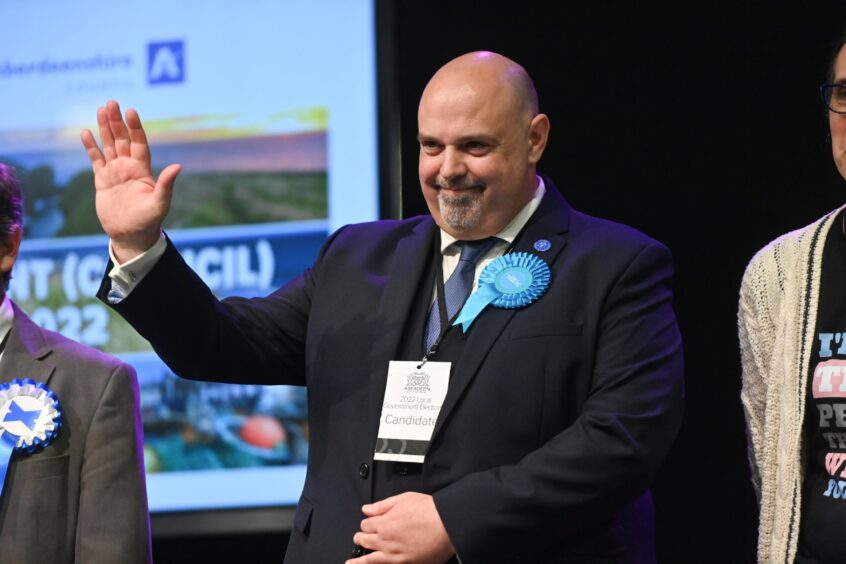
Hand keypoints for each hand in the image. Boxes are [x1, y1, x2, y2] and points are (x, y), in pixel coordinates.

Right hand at [81, 100, 180, 262]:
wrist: (131, 235)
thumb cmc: (149, 221)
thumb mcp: (159, 203)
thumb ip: (166, 185)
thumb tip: (178, 167)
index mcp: (142, 170)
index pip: (139, 143)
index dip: (135, 127)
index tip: (131, 111)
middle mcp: (129, 167)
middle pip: (123, 139)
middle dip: (117, 122)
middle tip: (111, 102)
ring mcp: (115, 172)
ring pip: (109, 145)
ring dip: (105, 129)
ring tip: (101, 110)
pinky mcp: (102, 180)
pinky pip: (96, 159)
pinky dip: (91, 147)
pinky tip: (86, 133)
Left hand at [347, 492, 454, 563]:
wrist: (447, 525)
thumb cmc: (429, 511)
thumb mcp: (403, 499)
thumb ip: (382, 505)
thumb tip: (367, 509)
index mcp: (384, 524)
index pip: (365, 525)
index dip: (367, 523)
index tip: (369, 523)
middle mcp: (386, 541)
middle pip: (365, 541)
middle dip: (360, 538)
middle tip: (358, 539)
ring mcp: (395, 555)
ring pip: (370, 559)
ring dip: (359, 560)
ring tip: (350, 562)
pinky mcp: (406, 563)